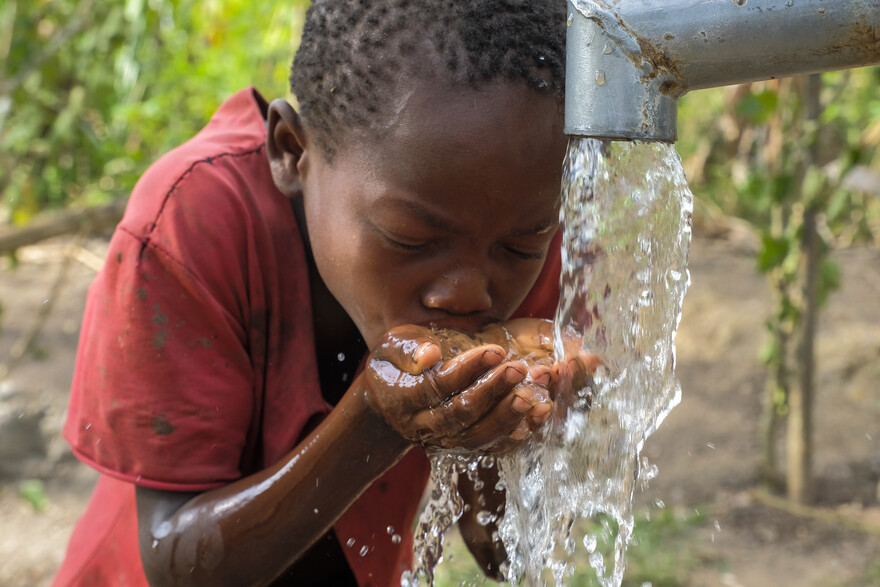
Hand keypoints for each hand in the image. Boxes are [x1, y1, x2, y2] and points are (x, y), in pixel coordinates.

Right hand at [362, 324, 552, 452]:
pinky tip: (537, 415)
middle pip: (460, 415)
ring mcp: (444, 442)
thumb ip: (408, 348)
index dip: (467, 370)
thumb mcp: (392, 346)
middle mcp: (422, 426)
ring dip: (508, 416)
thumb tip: (430, 355)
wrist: (393, 399)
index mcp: (402, 399)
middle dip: (492, 391)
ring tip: (533, 394)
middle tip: (519, 369)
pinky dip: (517, 434)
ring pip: (478, 436)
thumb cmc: (395, 364)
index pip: (437, 387)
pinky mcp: (464, 448)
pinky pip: (492, 448)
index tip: (495, 350)